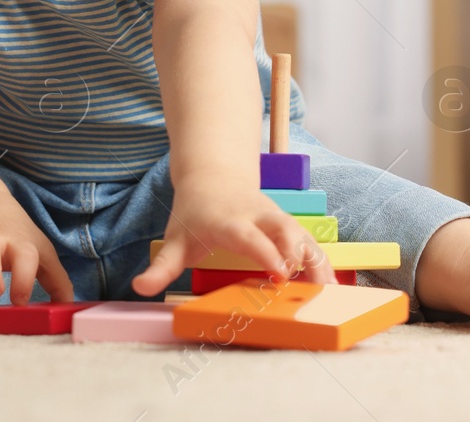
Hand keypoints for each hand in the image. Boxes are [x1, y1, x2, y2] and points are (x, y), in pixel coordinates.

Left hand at [131, 177, 334, 296]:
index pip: (250, 236)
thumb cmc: (194, 213)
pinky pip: (309, 242)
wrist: (214, 177)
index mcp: (230, 221)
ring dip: (317, 261)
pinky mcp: (288, 225)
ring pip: (303, 234)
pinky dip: (321, 262)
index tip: (279, 274)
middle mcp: (258, 216)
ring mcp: (276, 218)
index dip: (266, 253)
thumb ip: (161, 267)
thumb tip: (140, 287)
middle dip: (299, 253)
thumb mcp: (175, 239)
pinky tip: (329, 287)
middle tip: (309, 284)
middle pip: (286, 229)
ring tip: (328, 292)